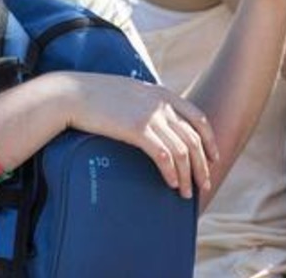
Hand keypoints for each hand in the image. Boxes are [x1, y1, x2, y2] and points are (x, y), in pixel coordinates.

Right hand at [60, 73, 217, 198]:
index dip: (209, 141)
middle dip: (203, 165)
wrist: (73, 94)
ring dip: (188, 175)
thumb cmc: (97, 96)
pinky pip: (163, 155)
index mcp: (162, 94)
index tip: (213, 158)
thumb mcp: (131, 93)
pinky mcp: (136, 128)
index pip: (198, 118)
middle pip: (194, 138)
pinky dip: (171, 172)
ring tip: (186, 193)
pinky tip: (172, 183)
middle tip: (204, 184)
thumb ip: (149, 103)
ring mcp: (150, 115)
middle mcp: (161, 104)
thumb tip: (159, 123)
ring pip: (182, 150)